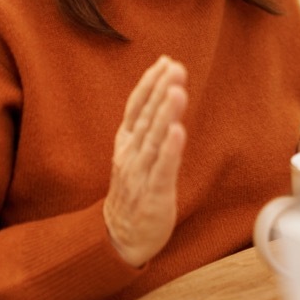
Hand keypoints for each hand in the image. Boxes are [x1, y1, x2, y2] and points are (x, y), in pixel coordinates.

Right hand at [104, 56, 187, 266]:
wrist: (121, 237)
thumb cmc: (135, 190)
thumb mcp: (137, 153)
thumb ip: (149, 125)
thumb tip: (165, 92)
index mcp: (127, 142)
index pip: (136, 107)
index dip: (150, 84)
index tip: (165, 62)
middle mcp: (131, 154)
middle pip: (146, 118)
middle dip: (161, 91)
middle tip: (175, 67)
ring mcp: (141, 174)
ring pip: (154, 140)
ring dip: (165, 114)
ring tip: (177, 91)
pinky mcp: (154, 195)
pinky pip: (162, 170)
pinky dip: (169, 150)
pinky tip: (178, 132)